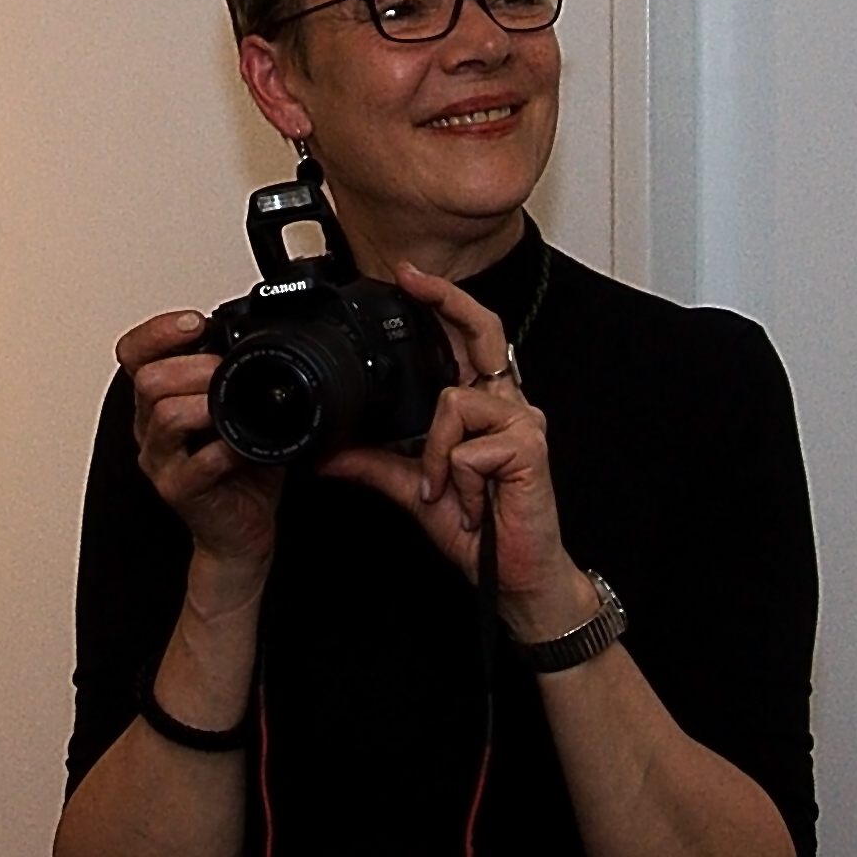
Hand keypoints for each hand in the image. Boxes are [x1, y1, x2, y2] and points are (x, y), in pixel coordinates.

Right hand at [114, 309, 281, 574]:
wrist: (242, 529)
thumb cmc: (242, 471)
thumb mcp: (242, 410)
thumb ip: (239, 377)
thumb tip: (267, 338)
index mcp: (159, 399)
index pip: (134, 353)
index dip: (157, 331)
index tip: (194, 322)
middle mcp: (151, 427)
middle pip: (147, 378)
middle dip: (192, 365)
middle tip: (225, 369)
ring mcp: (160, 459)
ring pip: (163, 414)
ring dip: (205, 403)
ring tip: (234, 406)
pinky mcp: (177, 490)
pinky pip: (195, 462)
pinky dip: (224, 449)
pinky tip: (244, 446)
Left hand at [317, 266, 583, 633]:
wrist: (514, 578)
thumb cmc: (480, 533)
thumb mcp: (413, 491)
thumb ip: (376, 464)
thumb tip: (328, 453)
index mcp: (485, 408)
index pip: (470, 339)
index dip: (445, 303)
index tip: (409, 278)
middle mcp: (509, 405)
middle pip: (481, 331)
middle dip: (446, 301)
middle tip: (411, 280)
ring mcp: (522, 421)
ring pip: (452, 400)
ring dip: (434, 455)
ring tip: (445, 491)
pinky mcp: (528, 446)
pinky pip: (465, 445)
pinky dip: (453, 479)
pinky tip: (469, 504)